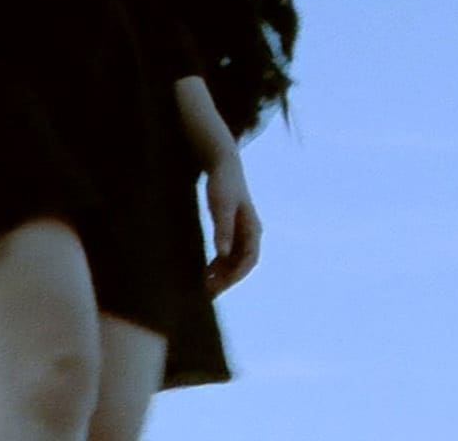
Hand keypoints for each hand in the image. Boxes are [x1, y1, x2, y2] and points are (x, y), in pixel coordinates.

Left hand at [204, 155, 261, 296]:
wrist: (223, 165)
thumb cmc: (222, 184)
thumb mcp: (220, 206)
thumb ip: (222, 229)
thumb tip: (222, 254)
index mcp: (253, 229)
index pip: (248, 260)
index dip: (235, 275)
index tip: (219, 286)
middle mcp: (251, 234)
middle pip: (242, 264)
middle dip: (227, 280)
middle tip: (208, 293)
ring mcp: (242, 233)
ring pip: (235, 261)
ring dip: (222, 274)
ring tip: (205, 287)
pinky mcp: (232, 230)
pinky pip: (228, 254)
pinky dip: (218, 264)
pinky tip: (205, 272)